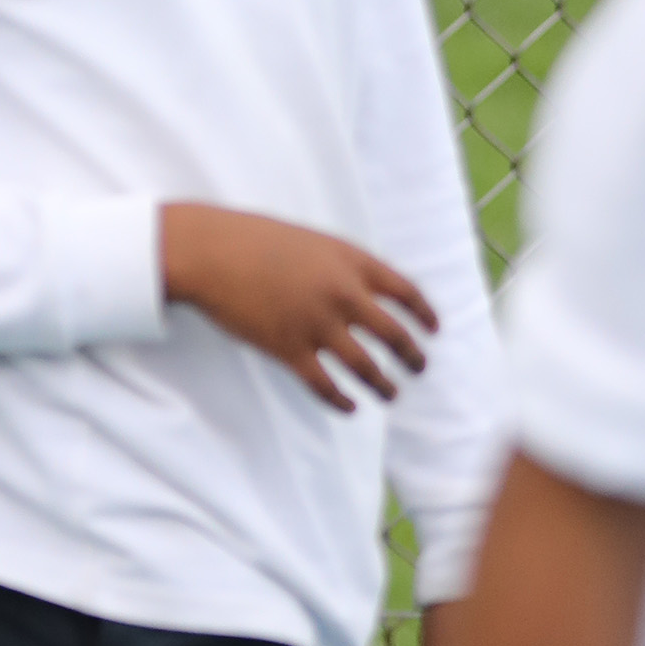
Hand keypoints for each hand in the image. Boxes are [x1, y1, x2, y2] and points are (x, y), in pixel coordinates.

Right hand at [159, 203, 435, 412]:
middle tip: (418, 368)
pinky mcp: (290, 350)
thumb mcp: (311, 240)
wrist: (210, 251)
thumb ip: (343, 265)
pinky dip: (342, 401)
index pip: (405, 292)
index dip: (425, 314)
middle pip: (394, 335)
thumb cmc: (254, 239)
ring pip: (367, 367)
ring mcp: (317, 324)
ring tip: (391, 395)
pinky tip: (350, 406)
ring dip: (384, 385)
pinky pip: (326, 386)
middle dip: (413, 356)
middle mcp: (342, 293)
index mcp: (350, 261)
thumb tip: (367, 292)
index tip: (434, 330)